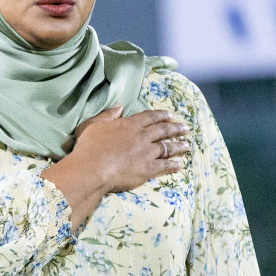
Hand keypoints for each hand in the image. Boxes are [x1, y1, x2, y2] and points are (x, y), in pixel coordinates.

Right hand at [68, 106, 190, 192]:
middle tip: (185, 128)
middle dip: (175, 128)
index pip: (149, 117)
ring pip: (167, 147)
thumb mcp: (93, 125)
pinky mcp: (148, 169)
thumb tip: (119, 106)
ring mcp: (147, 153)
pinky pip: (164, 166)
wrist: (92, 169)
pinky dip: (173, 165)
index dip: (161, 115)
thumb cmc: (88, 147)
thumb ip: (108, 115)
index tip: (170, 115)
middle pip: (162, 131)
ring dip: (178, 146)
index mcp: (129, 125)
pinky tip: (179, 165)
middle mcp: (141, 137)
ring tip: (186, 145)